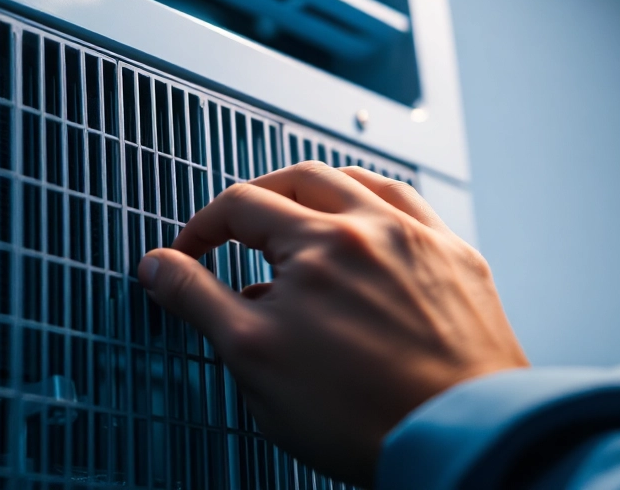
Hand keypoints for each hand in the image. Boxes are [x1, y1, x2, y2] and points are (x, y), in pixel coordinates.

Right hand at [136, 161, 528, 486]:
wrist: (460, 440)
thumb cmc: (363, 414)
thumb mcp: (253, 358)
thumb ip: (198, 300)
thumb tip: (158, 265)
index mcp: (319, 243)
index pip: (240, 206)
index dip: (202, 228)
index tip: (188, 254)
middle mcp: (375, 226)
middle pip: (300, 179)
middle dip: (257, 197)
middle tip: (235, 228)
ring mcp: (424, 239)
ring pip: (361, 181)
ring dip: (319, 191)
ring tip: (298, 215)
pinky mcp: (461, 261)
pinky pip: (415, 207)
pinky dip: (379, 206)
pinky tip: (370, 226)